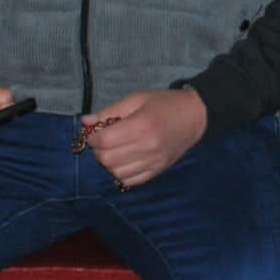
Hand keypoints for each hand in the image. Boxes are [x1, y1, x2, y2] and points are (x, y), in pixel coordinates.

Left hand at [80, 88, 207, 188]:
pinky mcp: (157, 170)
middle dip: (98, 150)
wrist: (194, 116)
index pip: (105, 140)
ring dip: (108, 162)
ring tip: (114, 150)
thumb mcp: (137, 99)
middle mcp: (148, 146)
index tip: (93, 131)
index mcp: (142, 125)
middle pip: (107, 159)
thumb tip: (85, 122)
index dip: (92, 137)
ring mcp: (154, 161)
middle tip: (102, 140)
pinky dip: (121, 173)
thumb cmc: (164, 103)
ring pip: (116, 172)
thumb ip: (110, 111)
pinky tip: (123, 161)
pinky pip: (131, 181)